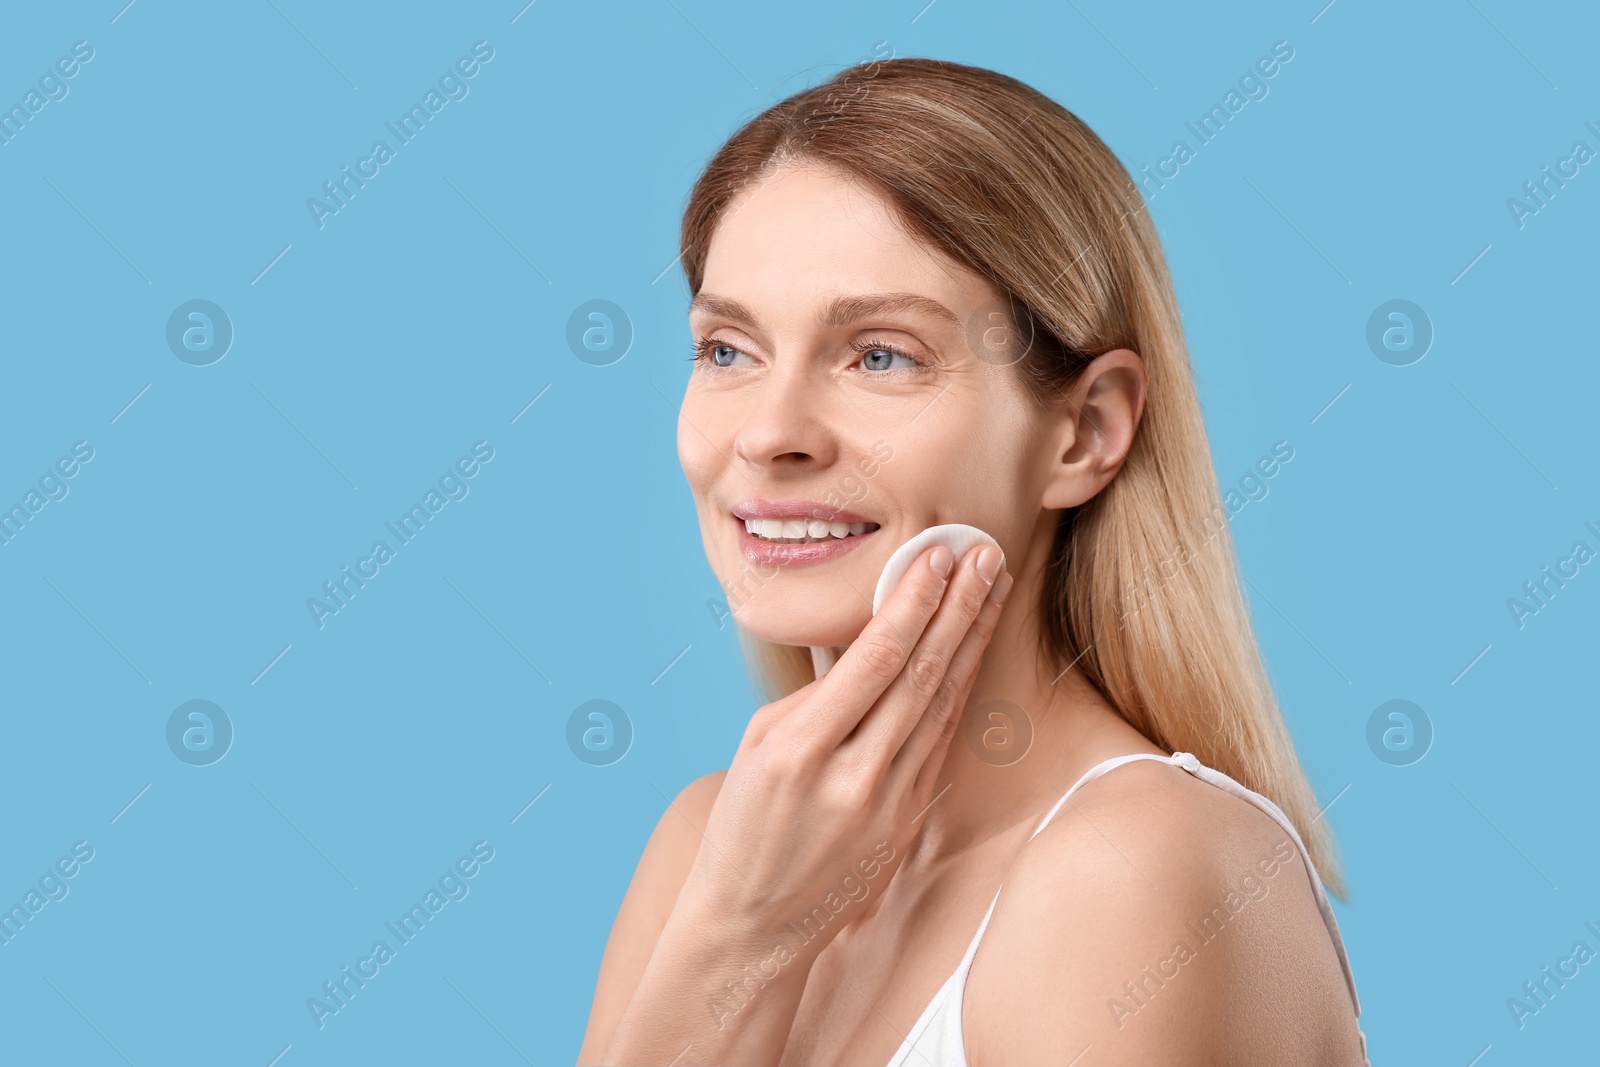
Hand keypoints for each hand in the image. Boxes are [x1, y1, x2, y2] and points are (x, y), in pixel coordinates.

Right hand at [680, 541, 1012, 959]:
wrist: (756, 922)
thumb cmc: (746, 823)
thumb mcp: (756, 746)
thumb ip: (814, 692)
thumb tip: (865, 633)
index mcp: (800, 750)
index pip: (874, 660)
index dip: (914, 602)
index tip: (938, 556)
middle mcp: (852, 777)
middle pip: (921, 675)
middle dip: (958, 607)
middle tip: (985, 553)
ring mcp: (888, 803)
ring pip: (943, 704)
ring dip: (971, 640)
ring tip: (993, 588)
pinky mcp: (909, 819)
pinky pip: (940, 740)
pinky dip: (959, 689)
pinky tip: (972, 650)